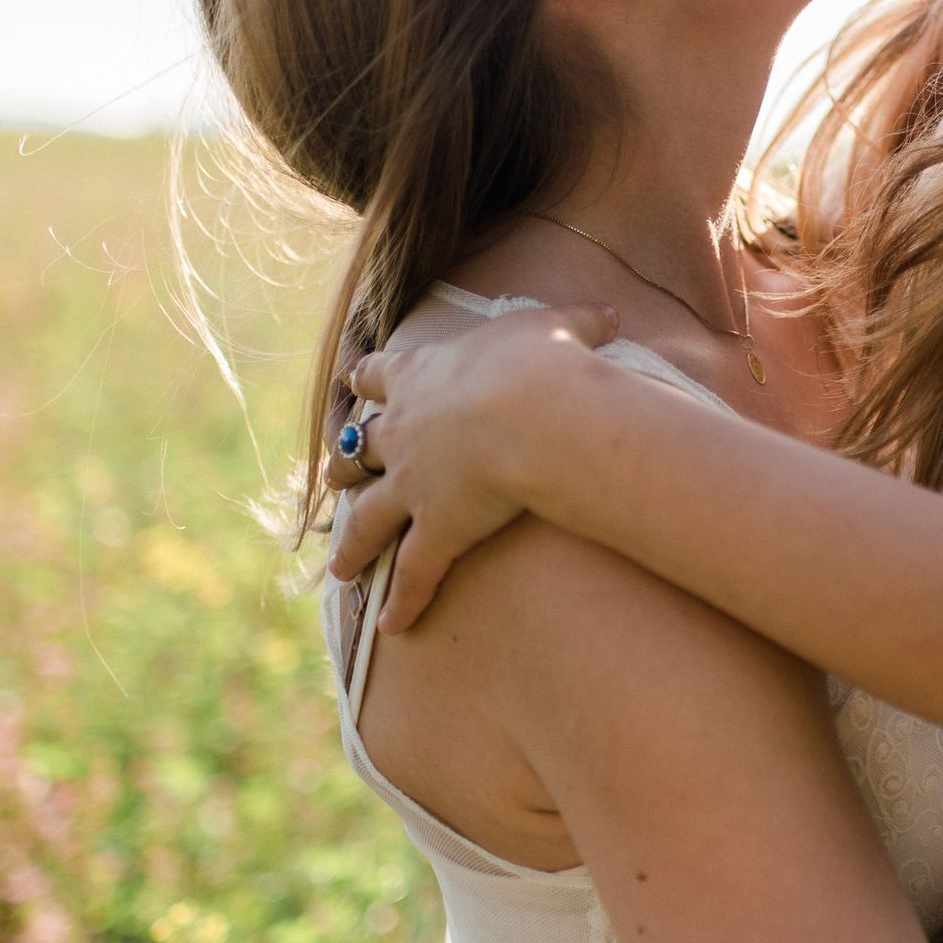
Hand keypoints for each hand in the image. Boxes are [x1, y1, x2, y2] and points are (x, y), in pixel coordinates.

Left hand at [325, 305, 616, 629]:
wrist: (532, 412)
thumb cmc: (542, 362)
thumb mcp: (558, 328)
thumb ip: (578, 323)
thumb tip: (609, 315)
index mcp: (421, 375)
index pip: (380, 373)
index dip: (367, 377)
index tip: (353, 377)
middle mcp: (404, 431)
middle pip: (358, 448)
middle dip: (346, 462)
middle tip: (333, 475)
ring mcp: (413, 484)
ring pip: (367, 518)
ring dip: (351, 544)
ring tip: (339, 566)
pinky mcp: (436, 531)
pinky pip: (414, 574)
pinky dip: (403, 602)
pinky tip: (391, 628)